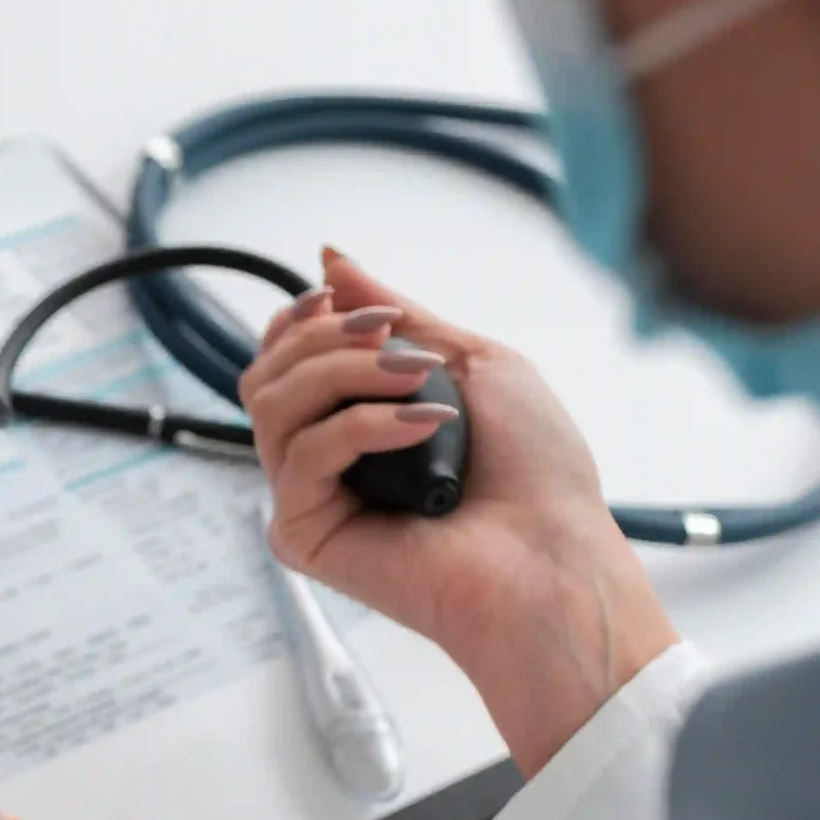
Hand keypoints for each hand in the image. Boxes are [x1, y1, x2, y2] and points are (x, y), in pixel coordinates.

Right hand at [241, 249, 676, 772]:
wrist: (554, 559)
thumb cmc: (535, 475)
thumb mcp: (470, 361)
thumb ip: (398, 312)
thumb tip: (331, 259)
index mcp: (356, 423)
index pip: (284, 361)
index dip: (300, 321)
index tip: (341, 300)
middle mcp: (325, 461)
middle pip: (266, 374)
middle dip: (324, 339)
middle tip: (393, 342)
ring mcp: (310, 497)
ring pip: (271, 405)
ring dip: (342, 375)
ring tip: (416, 383)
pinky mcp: (304, 534)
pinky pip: (301, 456)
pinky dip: (362, 427)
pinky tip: (422, 428)